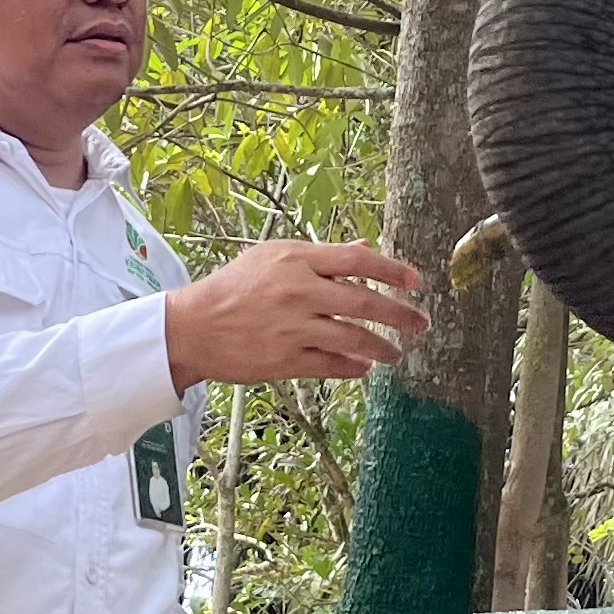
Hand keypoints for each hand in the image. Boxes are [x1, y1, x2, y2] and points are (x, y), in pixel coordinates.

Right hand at [164, 241, 426, 389]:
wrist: (193, 327)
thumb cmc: (234, 287)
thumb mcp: (272, 256)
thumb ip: (322, 255)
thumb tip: (365, 247)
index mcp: (297, 260)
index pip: (359, 261)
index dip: (393, 271)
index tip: (416, 282)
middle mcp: (299, 292)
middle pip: (365, 302)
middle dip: (400, 314)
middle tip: (421, 323)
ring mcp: (293, 329)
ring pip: (354, 339)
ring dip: (382, 347)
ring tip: (395, 352)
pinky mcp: (285, 361)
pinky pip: (332, 365)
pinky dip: (353, 367)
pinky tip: (364, 367)